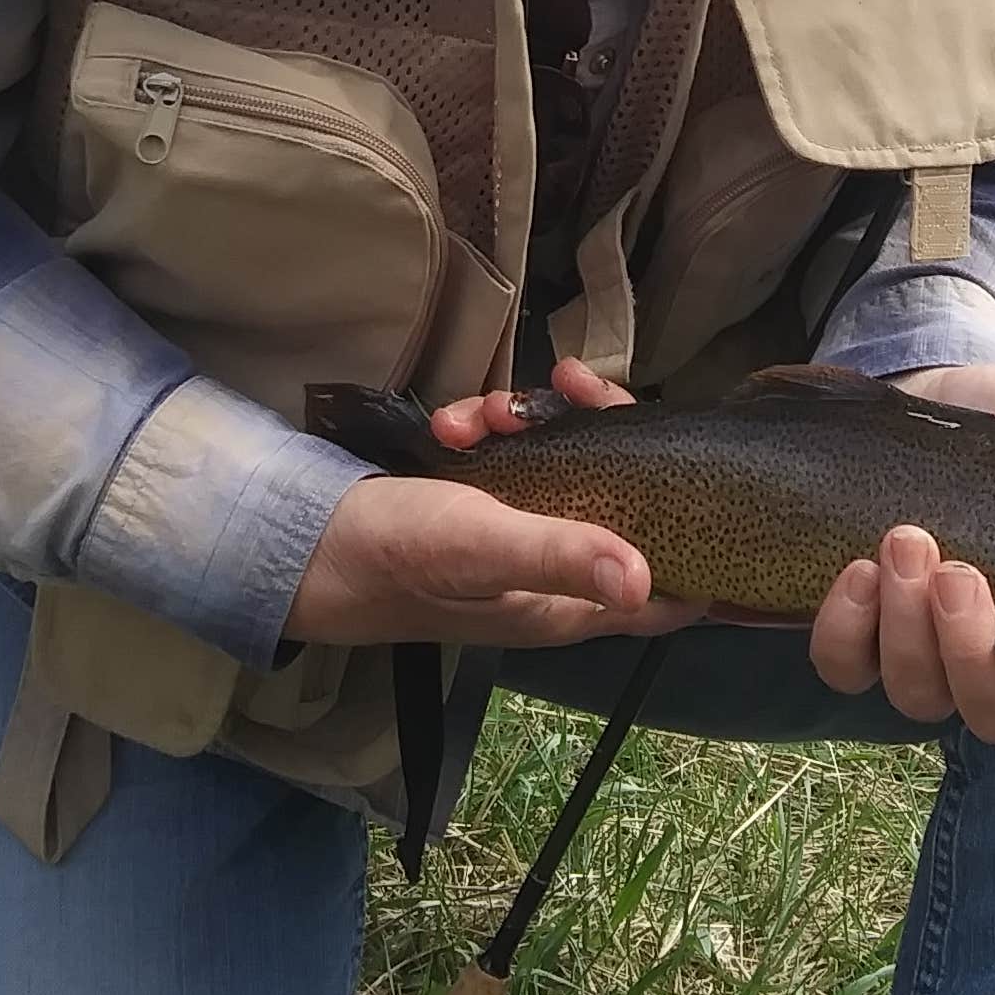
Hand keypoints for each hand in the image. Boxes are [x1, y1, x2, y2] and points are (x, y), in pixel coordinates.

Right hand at [287, 358, 690, 649]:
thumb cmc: (395, 556)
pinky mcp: (483, 508)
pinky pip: (514, 459)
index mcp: (572, 606)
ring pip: (564, 466)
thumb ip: (561, 556)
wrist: (298, 546)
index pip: (673, 586)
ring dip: (529, 425)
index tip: (685, 455)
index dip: (696, 527)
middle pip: (623, 500)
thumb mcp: (481, 548)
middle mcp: (557, 576)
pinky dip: (488, 431)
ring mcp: (519, 540)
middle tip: (567, 387)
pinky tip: (448, 423)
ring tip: (477, 413)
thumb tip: (648, 580)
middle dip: (600, 434)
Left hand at [806, 362, 994, 746]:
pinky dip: (845, 629)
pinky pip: (845, 666)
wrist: (934, 390)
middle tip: (961, 573)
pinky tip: (855, 571)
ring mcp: (926, 651)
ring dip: (908, 631)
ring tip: (906, 542)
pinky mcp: (860, 628)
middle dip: (969, 655)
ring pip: (916, 695)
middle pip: (992, 716)